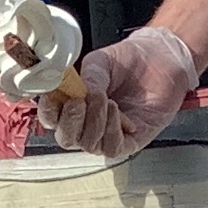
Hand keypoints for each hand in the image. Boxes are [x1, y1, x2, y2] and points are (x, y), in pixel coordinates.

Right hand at [50, 26, 195, 159]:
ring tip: (106, 100)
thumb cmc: (128, 61)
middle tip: (79, 102)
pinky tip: (118, 112)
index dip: (48, 112)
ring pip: (88, 144)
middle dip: (70, 123)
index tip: (54, 97)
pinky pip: (112, 148)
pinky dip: (112, 131)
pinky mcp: (130, 142)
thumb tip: (79, 96)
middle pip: (66, 139)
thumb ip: (86, 80)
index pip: (51, 118)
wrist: (160, 59)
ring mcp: (107, 134)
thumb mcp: (99, 63)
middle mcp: (87, 124)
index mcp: (73, 104)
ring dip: (95, 122)